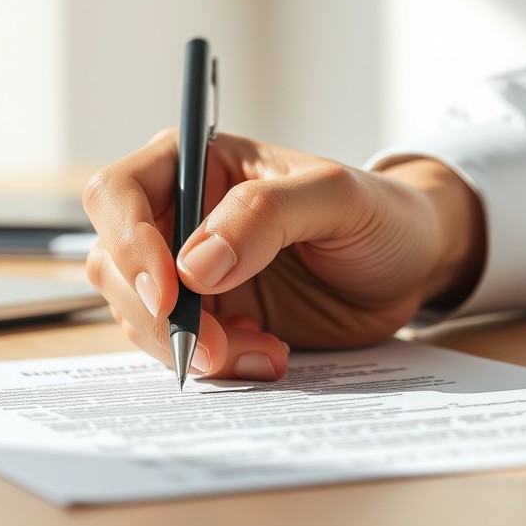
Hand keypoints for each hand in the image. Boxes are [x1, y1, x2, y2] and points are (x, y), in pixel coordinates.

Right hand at [82, 131, 485, 380]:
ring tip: (262, 350)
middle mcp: (180, 214)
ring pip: (139, 315)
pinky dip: (215, 363)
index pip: (118, 193)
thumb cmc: (380, 214)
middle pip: (114, 263)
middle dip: (157, 314)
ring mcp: (189, 272)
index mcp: (197, 162)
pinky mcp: (210, 319)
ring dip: (190, 346)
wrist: (411, 267)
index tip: (169, 295)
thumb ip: (266, 214)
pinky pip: (180, 349)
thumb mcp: (337, 198)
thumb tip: (196, 263)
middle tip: (214, 347)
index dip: (128, 243)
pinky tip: (266, 353)